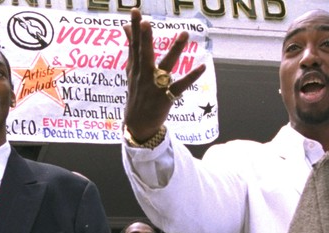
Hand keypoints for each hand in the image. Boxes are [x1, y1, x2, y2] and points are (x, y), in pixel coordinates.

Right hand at [123, 7, 205, 141]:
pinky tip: (202, 67)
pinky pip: (180, 86)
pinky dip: (191, 77)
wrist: (138, 125)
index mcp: (136, 68)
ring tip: (184, 34)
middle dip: (145, 38)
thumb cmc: (137, 93)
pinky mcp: (166, 98)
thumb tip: (125, 26)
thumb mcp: (131, 70)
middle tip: (147, 22)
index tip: (135, 11)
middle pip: (144, 54)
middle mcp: (144, 75)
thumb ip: (131, 47)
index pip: (134, 45)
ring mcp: (155, 87)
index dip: (135, 28)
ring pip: (165, 66)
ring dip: (175, 50)